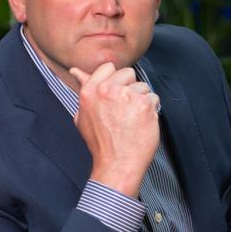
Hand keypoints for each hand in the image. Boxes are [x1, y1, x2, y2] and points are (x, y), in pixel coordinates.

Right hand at [69, 62, 160, 196]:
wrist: (117, 165)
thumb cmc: (100, 143)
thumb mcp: (82, 115)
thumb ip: (84, 90)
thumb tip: (76, 71)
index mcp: (90, 91)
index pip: (108, 67)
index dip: (115, 79)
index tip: (116, 94)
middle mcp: (106, 90)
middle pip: (128, 73)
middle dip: (131, 88)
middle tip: (125, 110)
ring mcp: (126, 96)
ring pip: (143, 86)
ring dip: (142, 100)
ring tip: (133, 119)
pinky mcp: (144, 104)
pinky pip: (154, 97)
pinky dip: (152, 110)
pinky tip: (142, 123)